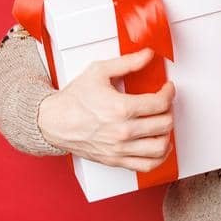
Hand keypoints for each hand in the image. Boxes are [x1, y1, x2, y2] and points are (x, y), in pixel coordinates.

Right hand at [36, 47, 174, 171]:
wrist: (52, 121)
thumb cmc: (73, 99)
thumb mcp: (98, 72)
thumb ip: (127, 63)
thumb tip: (147, 55)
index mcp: (120, 108)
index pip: (160, 103)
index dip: (169, 93)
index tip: (167, 89)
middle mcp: (122, 131)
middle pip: (164, 124)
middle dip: (169, 110)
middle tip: (164, 104)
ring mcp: (119, 148)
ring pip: (160, 146)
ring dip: (167, 133)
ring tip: (162, 124)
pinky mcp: (115, 160)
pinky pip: (147, 165)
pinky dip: (160, 156)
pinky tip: (160, 145)